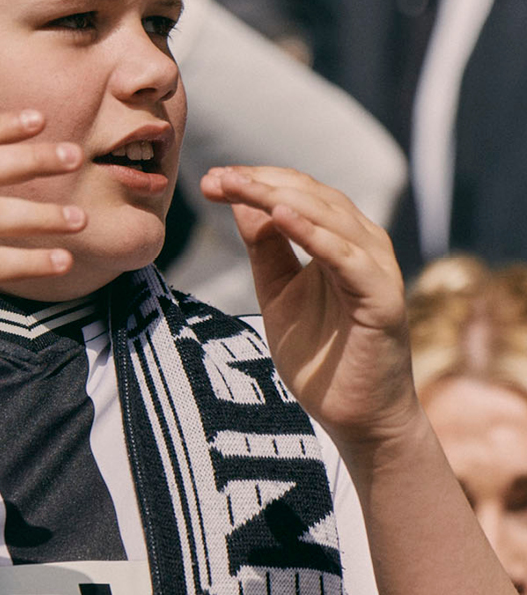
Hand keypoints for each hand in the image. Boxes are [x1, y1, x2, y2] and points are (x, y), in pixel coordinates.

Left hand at [200, 166, 419, 447]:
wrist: (355, 416)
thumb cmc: (320, 355)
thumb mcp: (277, 292)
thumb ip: (264, 248)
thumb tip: (239, 200)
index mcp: (338, 239)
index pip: (297, 193)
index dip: (255, 182)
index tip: (211, 180)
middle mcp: (362, 244)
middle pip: (310, 195)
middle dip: (260, 183)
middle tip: (217, 179)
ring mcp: (375, 268)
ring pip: (328, 216)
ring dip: (279, 197)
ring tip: (239, 185)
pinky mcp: (382, 297)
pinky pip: (346, 257)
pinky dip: (315, 234)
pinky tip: (280, 217)